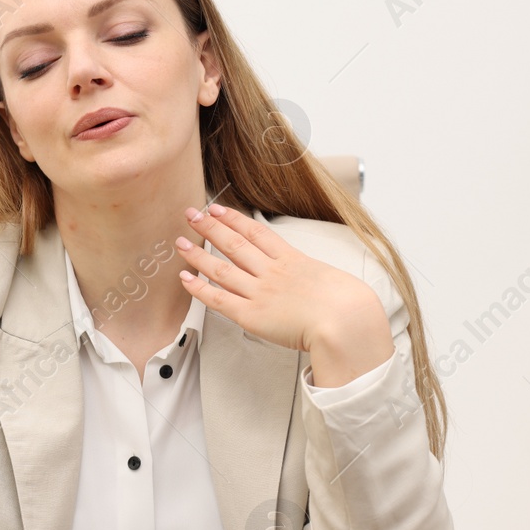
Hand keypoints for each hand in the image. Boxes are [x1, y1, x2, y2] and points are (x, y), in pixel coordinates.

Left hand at [175, 203, 392, 386]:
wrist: (345, 320)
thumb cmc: (349, 304)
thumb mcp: (334, 278)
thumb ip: (315, 277)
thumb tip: (313, 280)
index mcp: (292, 260)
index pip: (257, 233)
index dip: (235, 219)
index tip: (219, 209)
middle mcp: (272, 272)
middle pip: (235, 243)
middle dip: (211, 227)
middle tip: (192, 214)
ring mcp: (260, 292)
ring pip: (222, 268)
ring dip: (198, 254)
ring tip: (180, 242)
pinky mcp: (252, 316)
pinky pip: (219, 300)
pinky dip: (199, 288)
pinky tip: (185, 277)